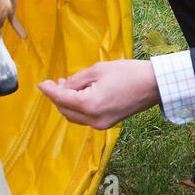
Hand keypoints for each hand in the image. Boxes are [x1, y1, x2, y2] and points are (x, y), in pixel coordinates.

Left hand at [38, 59, 160, 129]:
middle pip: (65, 111)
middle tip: (56, 81)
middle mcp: (93, 119)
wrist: (154, 85)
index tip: (40, 83)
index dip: (49, 90)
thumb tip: (63, 85)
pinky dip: (78, 108)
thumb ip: (77, 80)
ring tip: (67, 86)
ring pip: (74, 116)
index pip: (61, 98)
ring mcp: (101, 124)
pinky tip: (80, 94)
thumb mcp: (98, 70)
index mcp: (90, 105)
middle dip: (57, 97)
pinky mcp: (107, 123)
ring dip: (67, 103)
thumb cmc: (128, 73)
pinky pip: (85, 118)